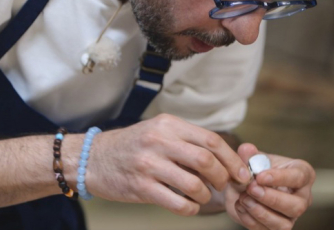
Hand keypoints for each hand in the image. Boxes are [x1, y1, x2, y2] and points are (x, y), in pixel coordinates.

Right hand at [73, 114, 251, 214]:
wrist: (93, 158)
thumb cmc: (132, 147)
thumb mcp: (158, 132)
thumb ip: (186, 141)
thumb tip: (223, 160)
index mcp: (168, 125)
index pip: (211, 140)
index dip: (231, 159)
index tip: (241, 173)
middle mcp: (159, 141)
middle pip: (206, 160)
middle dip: (222, 177)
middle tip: (224, 185)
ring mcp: (149, 164)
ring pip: (194, 183)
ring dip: (205, 195)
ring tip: (202, 196)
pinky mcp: (141, 187)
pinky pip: (176, 202)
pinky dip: (190, 209)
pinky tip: (189, 206)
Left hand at [225, 144, 314, 229]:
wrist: (243, 185)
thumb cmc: (257, 169)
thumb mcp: (253, 159)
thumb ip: (250, 154)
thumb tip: (246, 149)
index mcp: (302, 174)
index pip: (299, 177)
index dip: (280, 178)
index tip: (260, 176)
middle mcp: (302, 197)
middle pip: (296, 206)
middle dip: (271, 198)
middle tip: (251, 188)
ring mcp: (291, 216)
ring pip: (283, 224)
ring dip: (260, 212)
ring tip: (243, 198)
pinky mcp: (276, 228)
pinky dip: (250, 220)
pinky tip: (240, 205)